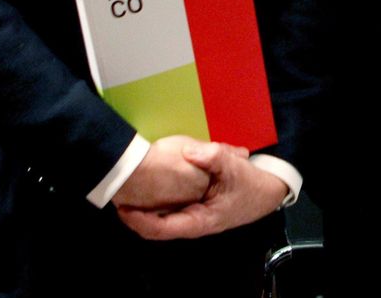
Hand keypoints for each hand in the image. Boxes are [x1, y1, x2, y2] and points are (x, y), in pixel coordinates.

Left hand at [115, 142, 285, 240]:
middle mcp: (190, 224)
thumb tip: (189, 152)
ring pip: (159, 219)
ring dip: (142, 207)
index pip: (161, 229)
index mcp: (199, 221)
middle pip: (155, 226)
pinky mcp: (191, 209)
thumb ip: (214, 157)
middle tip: (114, 195)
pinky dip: (154, 201)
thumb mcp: (234, 167)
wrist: (266, 194)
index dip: (138, 221)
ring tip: (123, 190)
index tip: (121, 208)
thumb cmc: (249, 184)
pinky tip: (145, 185)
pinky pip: (167, 210)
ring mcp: (190, 217)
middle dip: (134, 213)